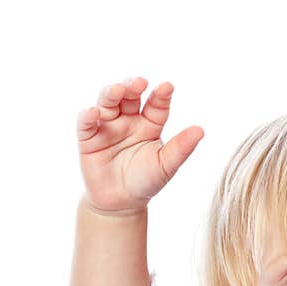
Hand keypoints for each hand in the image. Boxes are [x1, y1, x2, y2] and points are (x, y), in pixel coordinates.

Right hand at [77, 76, 203, 213]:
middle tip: (140, 82)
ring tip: (119, 89)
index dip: (161, 95)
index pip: (156, 105)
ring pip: (107, 102)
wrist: (121, 203)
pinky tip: (94, 112)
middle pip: (129, 96)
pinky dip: (88, 115)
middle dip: (133, 86)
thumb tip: (201, 130)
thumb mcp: (166, 165)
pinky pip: (86, 123)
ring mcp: (107, 126)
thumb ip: (181, 148)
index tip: (168, 87)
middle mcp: (128, 120)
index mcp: (149, 125)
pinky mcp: (88, 137)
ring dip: (112, 93)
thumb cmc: (146, 181)